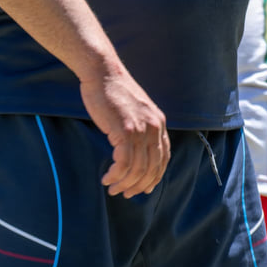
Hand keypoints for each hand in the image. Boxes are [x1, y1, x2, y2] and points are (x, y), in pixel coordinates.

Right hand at [79, 65, 169, 198]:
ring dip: (125, 184)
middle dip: (139, 186)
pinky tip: (107, 178)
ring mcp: (141, 129)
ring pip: (138, 169)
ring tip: (113, 189)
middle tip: (125, 194)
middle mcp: (154, 127)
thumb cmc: (113, 91)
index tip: (144, 188)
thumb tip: (135, 148)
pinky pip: (124, 163)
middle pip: (152, 168)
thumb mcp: (135, 110)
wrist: (103, 72)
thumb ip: (140, 127)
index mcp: (159, 123)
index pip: (163, 158)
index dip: (155, 177)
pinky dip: (116, 175)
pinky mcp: (125, 130)